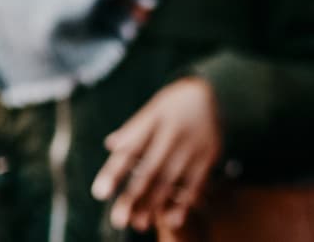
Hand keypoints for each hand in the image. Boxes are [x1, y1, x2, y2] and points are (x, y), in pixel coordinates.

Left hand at [91, 77, 221, 232]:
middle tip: (119, 220)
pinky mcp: (209, 156)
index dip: (114, 172)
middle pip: (150, 170)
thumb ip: (133, 130)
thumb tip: (111, 145)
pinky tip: (172, 219)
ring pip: (171, 181)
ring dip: (155, 205)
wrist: (213, 89)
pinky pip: (196, 183)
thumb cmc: (174, 104)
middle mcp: (172, 134)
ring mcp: (192, 146)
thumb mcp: (152, 109)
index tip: (100, 193)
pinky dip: (184, 203)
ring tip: (140, 224)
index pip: (130, 149)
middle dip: (134, 197)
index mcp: (153, 121)